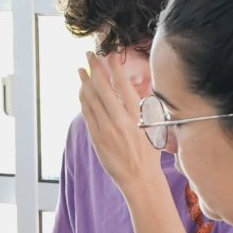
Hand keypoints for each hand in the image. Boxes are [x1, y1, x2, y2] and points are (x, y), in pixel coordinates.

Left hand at [78, 52, 162, 193]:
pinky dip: (83, 99)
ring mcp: (106, 129)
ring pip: (91, 99)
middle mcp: (120, 119)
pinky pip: (87, 113)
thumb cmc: (148, 152)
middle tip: (89, 55)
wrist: (140, 178)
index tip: (109, 54)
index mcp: (137, 114)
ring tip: (81, 70)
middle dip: (94, 68)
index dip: (113, 66)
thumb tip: (129, 88)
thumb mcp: (151, 124)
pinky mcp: (97, 138)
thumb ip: (139, 106)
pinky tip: (81, 91)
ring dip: (84, 81)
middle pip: (102, 87)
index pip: (121, 83)